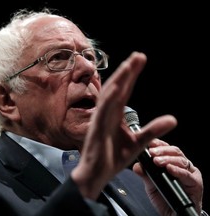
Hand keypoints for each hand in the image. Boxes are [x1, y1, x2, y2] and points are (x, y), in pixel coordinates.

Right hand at [71, 52, 176, 199]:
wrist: (97, 173)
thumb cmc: (112, 158)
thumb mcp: (139, 143)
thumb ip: (154, 130)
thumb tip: (172, 119)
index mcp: (115, 115)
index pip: (125, 91)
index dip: (132, 76)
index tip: (140, 60)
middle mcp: (107, 113)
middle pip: (118, 88)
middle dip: (127, 71)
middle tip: (138, 56)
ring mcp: (101, 119)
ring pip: (110, 95)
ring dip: (119, 80)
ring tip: (129, 65)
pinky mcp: (97, 128)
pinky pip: (103, 111)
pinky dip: (109, 98)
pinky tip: (117, 87)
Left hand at [133, 139, 202, 214]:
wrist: (173, 215)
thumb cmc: (164, 198)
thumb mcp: (150, 185)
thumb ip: (145, 174)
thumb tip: (137, 165)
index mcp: (172, 162)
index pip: (167, 148)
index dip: (159, 144)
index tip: (149, 143)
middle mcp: (183, 166)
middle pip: (175, 151)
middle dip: (162, 150)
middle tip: (151, 152)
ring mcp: (191, 174)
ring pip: (181, 160)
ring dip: (168, 159)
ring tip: (157, 161)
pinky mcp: (196, 184)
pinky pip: (188, 175)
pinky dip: (178, 170)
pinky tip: (170, 169)